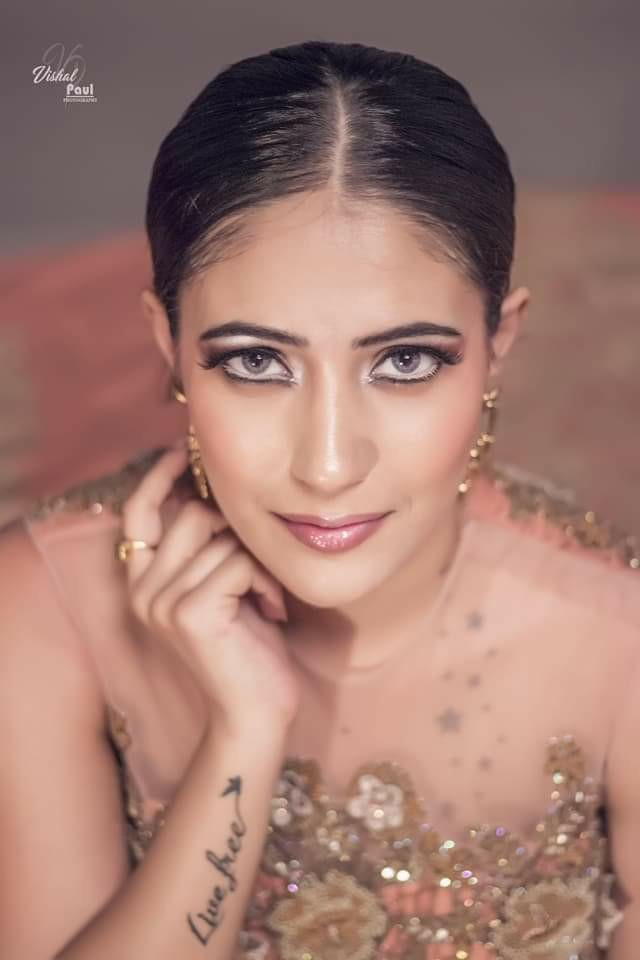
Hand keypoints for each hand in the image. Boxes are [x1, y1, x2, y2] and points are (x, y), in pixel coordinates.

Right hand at [120, 445, 299, 733]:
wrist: (254, 713)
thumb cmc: (247, 647)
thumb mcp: (221, 586)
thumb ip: (206, 546)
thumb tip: (214, 489)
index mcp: (142, 582)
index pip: (137, 512)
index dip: (158, 477)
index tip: (185, 450)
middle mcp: (142, 591)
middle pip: (192, 514)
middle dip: (238, 530)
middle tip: (257, 567)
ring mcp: (162, 602)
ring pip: (223, 538)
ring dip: (259, 563)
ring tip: (266, 597)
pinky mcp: (190, 613)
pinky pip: (239, 562)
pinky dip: (266, 581)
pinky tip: (271, 611)